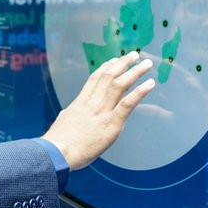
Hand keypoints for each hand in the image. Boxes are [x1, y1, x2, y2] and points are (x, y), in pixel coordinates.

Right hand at [41, 51, 154, 169]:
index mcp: (80, 103)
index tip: (114, 60)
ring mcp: (102, 112)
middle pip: (109, 77)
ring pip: (120, 85)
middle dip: (123, 63)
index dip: (106, 68)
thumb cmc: (57, 143)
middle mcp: (92, 103)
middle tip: (134, 55)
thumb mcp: (63, 123)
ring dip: (135, 72)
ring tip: (147, 64)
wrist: (57, 153)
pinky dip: (140, 92)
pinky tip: (150, 84)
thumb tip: (68, 114)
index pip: (94, 79)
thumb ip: (70, 116)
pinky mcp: (111, 123)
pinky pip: (128, 104)